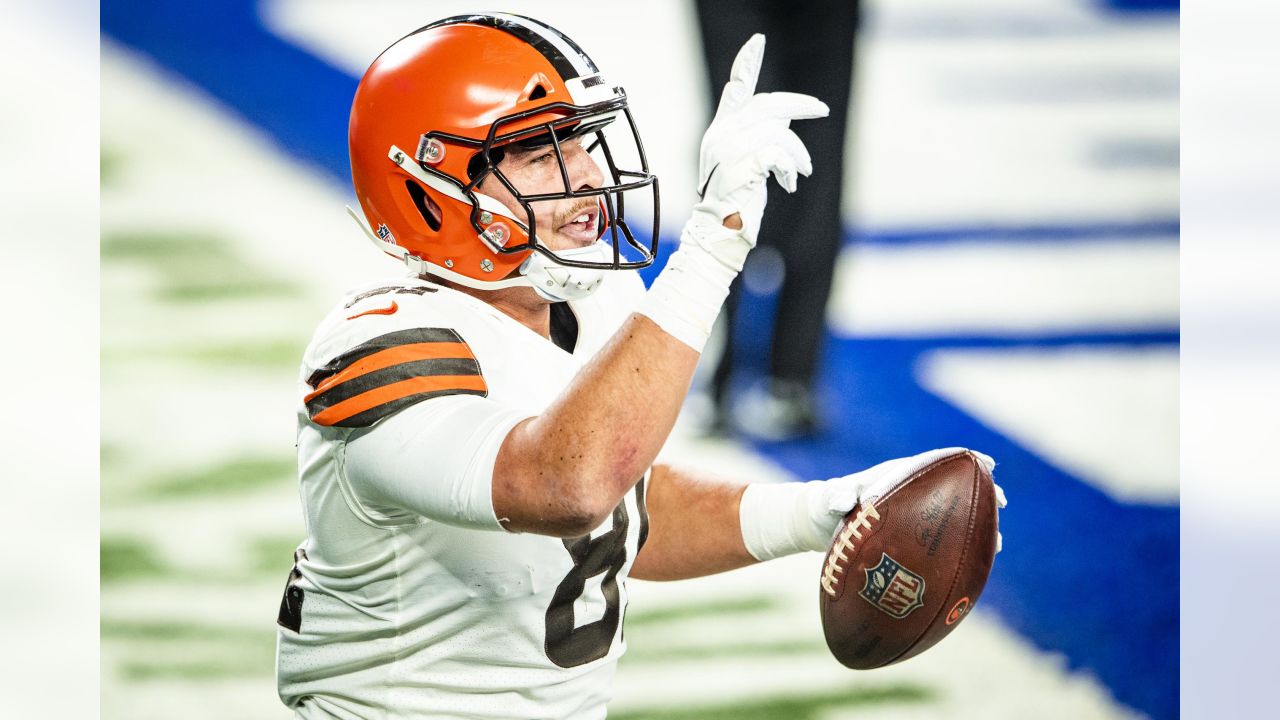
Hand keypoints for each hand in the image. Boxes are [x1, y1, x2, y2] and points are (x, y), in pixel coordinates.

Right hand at [688, 34, 828, 267]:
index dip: (748, 63)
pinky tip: (789, 184)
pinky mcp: (739, 167)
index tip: (759, 40)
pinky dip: (790, 168)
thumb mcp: (748, 162)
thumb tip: (786, 118)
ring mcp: (727, 151)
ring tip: (801, 172)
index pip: (736, 89)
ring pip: (777, 133)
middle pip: (767, 105)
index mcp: (721, 130)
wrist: (720, 232)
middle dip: (799, 105)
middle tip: (823, 109)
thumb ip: (760, 136)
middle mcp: (721, 135)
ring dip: (797, 153)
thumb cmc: (737, 202)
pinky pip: (777, 154)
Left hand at [806, 448, 1007, 552]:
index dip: (964, 461)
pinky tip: (976, 567)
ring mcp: (915, 516)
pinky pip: (942, 541)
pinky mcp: (913, 539)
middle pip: (954, 490)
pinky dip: (961, 549)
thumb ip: (835, 497)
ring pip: (953, 518)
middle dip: (980, 493)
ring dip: (977, 526)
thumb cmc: (827, 506)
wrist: (821, 526)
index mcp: (898, 476)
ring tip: (998, 543)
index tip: (987, 463)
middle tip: (1001, 503)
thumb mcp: (829, 501)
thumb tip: (845, 500)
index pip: (936, 463)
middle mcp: (912, 494)